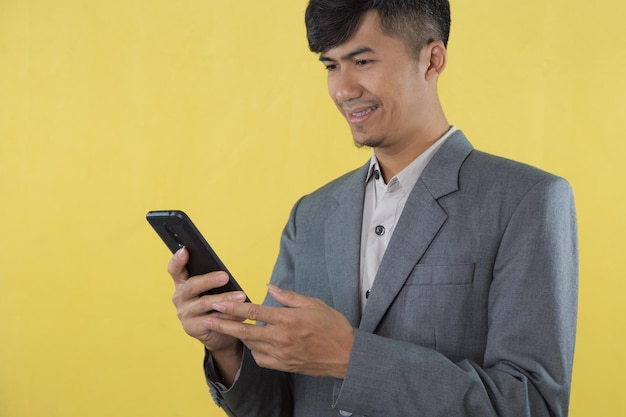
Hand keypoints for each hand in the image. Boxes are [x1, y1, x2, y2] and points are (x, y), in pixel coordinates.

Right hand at [167, 247, 246, 359]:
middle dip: (209, 280)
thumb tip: (225, 275)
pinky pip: (212, 320)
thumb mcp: (211, 290)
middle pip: (191, 286)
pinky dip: (228, 317)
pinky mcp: (192, 327)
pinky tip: (240, 315)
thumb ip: (212, 281)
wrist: (216, 333)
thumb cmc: (214, 304)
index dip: (178, 260)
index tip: (185, 250)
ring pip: (205, 303)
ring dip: (225, 299)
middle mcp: (180, 297)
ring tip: (241, 296)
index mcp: (182, 283)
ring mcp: (184, 313)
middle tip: (225, 276)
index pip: (175, 269)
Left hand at [208, 285, 354, 378]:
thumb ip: (288, 296)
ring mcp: (281, 354)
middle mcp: (281, 338)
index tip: (217, 302)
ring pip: (251, 345)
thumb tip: (269, 287)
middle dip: (222, 324)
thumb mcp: (313, 304)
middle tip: (206, 318)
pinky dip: (254, 350)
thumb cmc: (333, 326)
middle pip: (244, 331)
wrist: (346, 355)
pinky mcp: (284, 366)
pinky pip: (261, 359)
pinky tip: (252, 343)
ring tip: (225, 327)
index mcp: (287, 319)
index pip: (253, 311)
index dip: (232, 307)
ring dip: (237, 336)